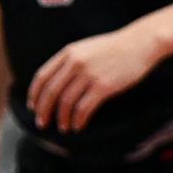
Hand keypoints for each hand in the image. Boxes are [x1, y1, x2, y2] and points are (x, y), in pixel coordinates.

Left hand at [27, 26, 162, 133]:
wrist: (139, 43)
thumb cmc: (113, 49)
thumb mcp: (85, 48)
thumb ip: (69, 62)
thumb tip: (54, 84)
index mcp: (68, 53)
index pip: (42, 77)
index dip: (35, 95)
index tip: (33, 108)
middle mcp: (75, 63)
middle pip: (51, 92)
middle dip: (44, 110)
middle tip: (42, 123)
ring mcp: (89, 74)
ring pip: (66, 102)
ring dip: (62, 119)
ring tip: (63, 128)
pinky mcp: (103, 86)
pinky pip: (83, 108)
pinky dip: (78, 120)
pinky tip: (78, 127)